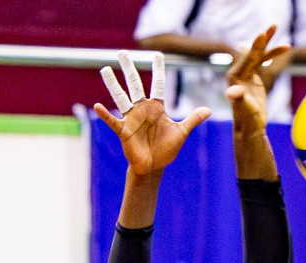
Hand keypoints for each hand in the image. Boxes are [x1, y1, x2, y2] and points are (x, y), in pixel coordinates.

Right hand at [94, 51, 208, 176]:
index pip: (158, 84)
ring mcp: (131, 119)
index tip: (157, 54)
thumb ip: (193, 120)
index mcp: (156, 107)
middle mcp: (142, 109)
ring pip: (121, 97)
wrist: (153, 167)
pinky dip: (105, 114)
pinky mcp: (124, 131)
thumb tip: (209, 110)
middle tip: (122, 52)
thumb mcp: (181, 132)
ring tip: (105, 69)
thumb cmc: (165, 150)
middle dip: (129, 68)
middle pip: (135, 84)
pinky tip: (97, 106)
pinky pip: (113, 121)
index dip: (158, 69)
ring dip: (113, 84)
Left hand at [226, 27, 291, 136]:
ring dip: (271, 46)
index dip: (256, 46)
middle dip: (264, 39)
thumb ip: (238, 98)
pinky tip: (283, 48)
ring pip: (259, 55)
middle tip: (274, 25)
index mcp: (235, 76)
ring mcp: (246, 73)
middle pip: (253, 52)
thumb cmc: (246, 120)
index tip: (263, 34)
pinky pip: (263, 61)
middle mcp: (238, 72)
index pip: (247, 58)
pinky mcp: (253, 77)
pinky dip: (272, 54)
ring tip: (284, 40)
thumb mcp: (244, 108)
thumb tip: (231, 92)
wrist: (249, 128)